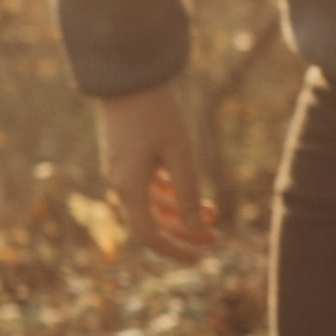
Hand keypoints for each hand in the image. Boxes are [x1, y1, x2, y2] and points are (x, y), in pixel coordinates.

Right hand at [95, 82, 217, 262]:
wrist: (128, 76)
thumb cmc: (156, 111)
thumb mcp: (179, 151)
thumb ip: (187, 191)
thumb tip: (198, 227)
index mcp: (129, 186)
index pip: (147, 234)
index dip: (172, 249)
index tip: (198, 258)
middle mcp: (119, 184)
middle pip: (151, 223)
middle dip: (184, 232)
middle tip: (216, 237)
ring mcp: (121, 172)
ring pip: (151, 206)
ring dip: (181, 213)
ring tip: (214, 214)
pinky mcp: (126, 160)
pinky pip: (147, 188)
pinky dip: (170, 194)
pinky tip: (192, 192)